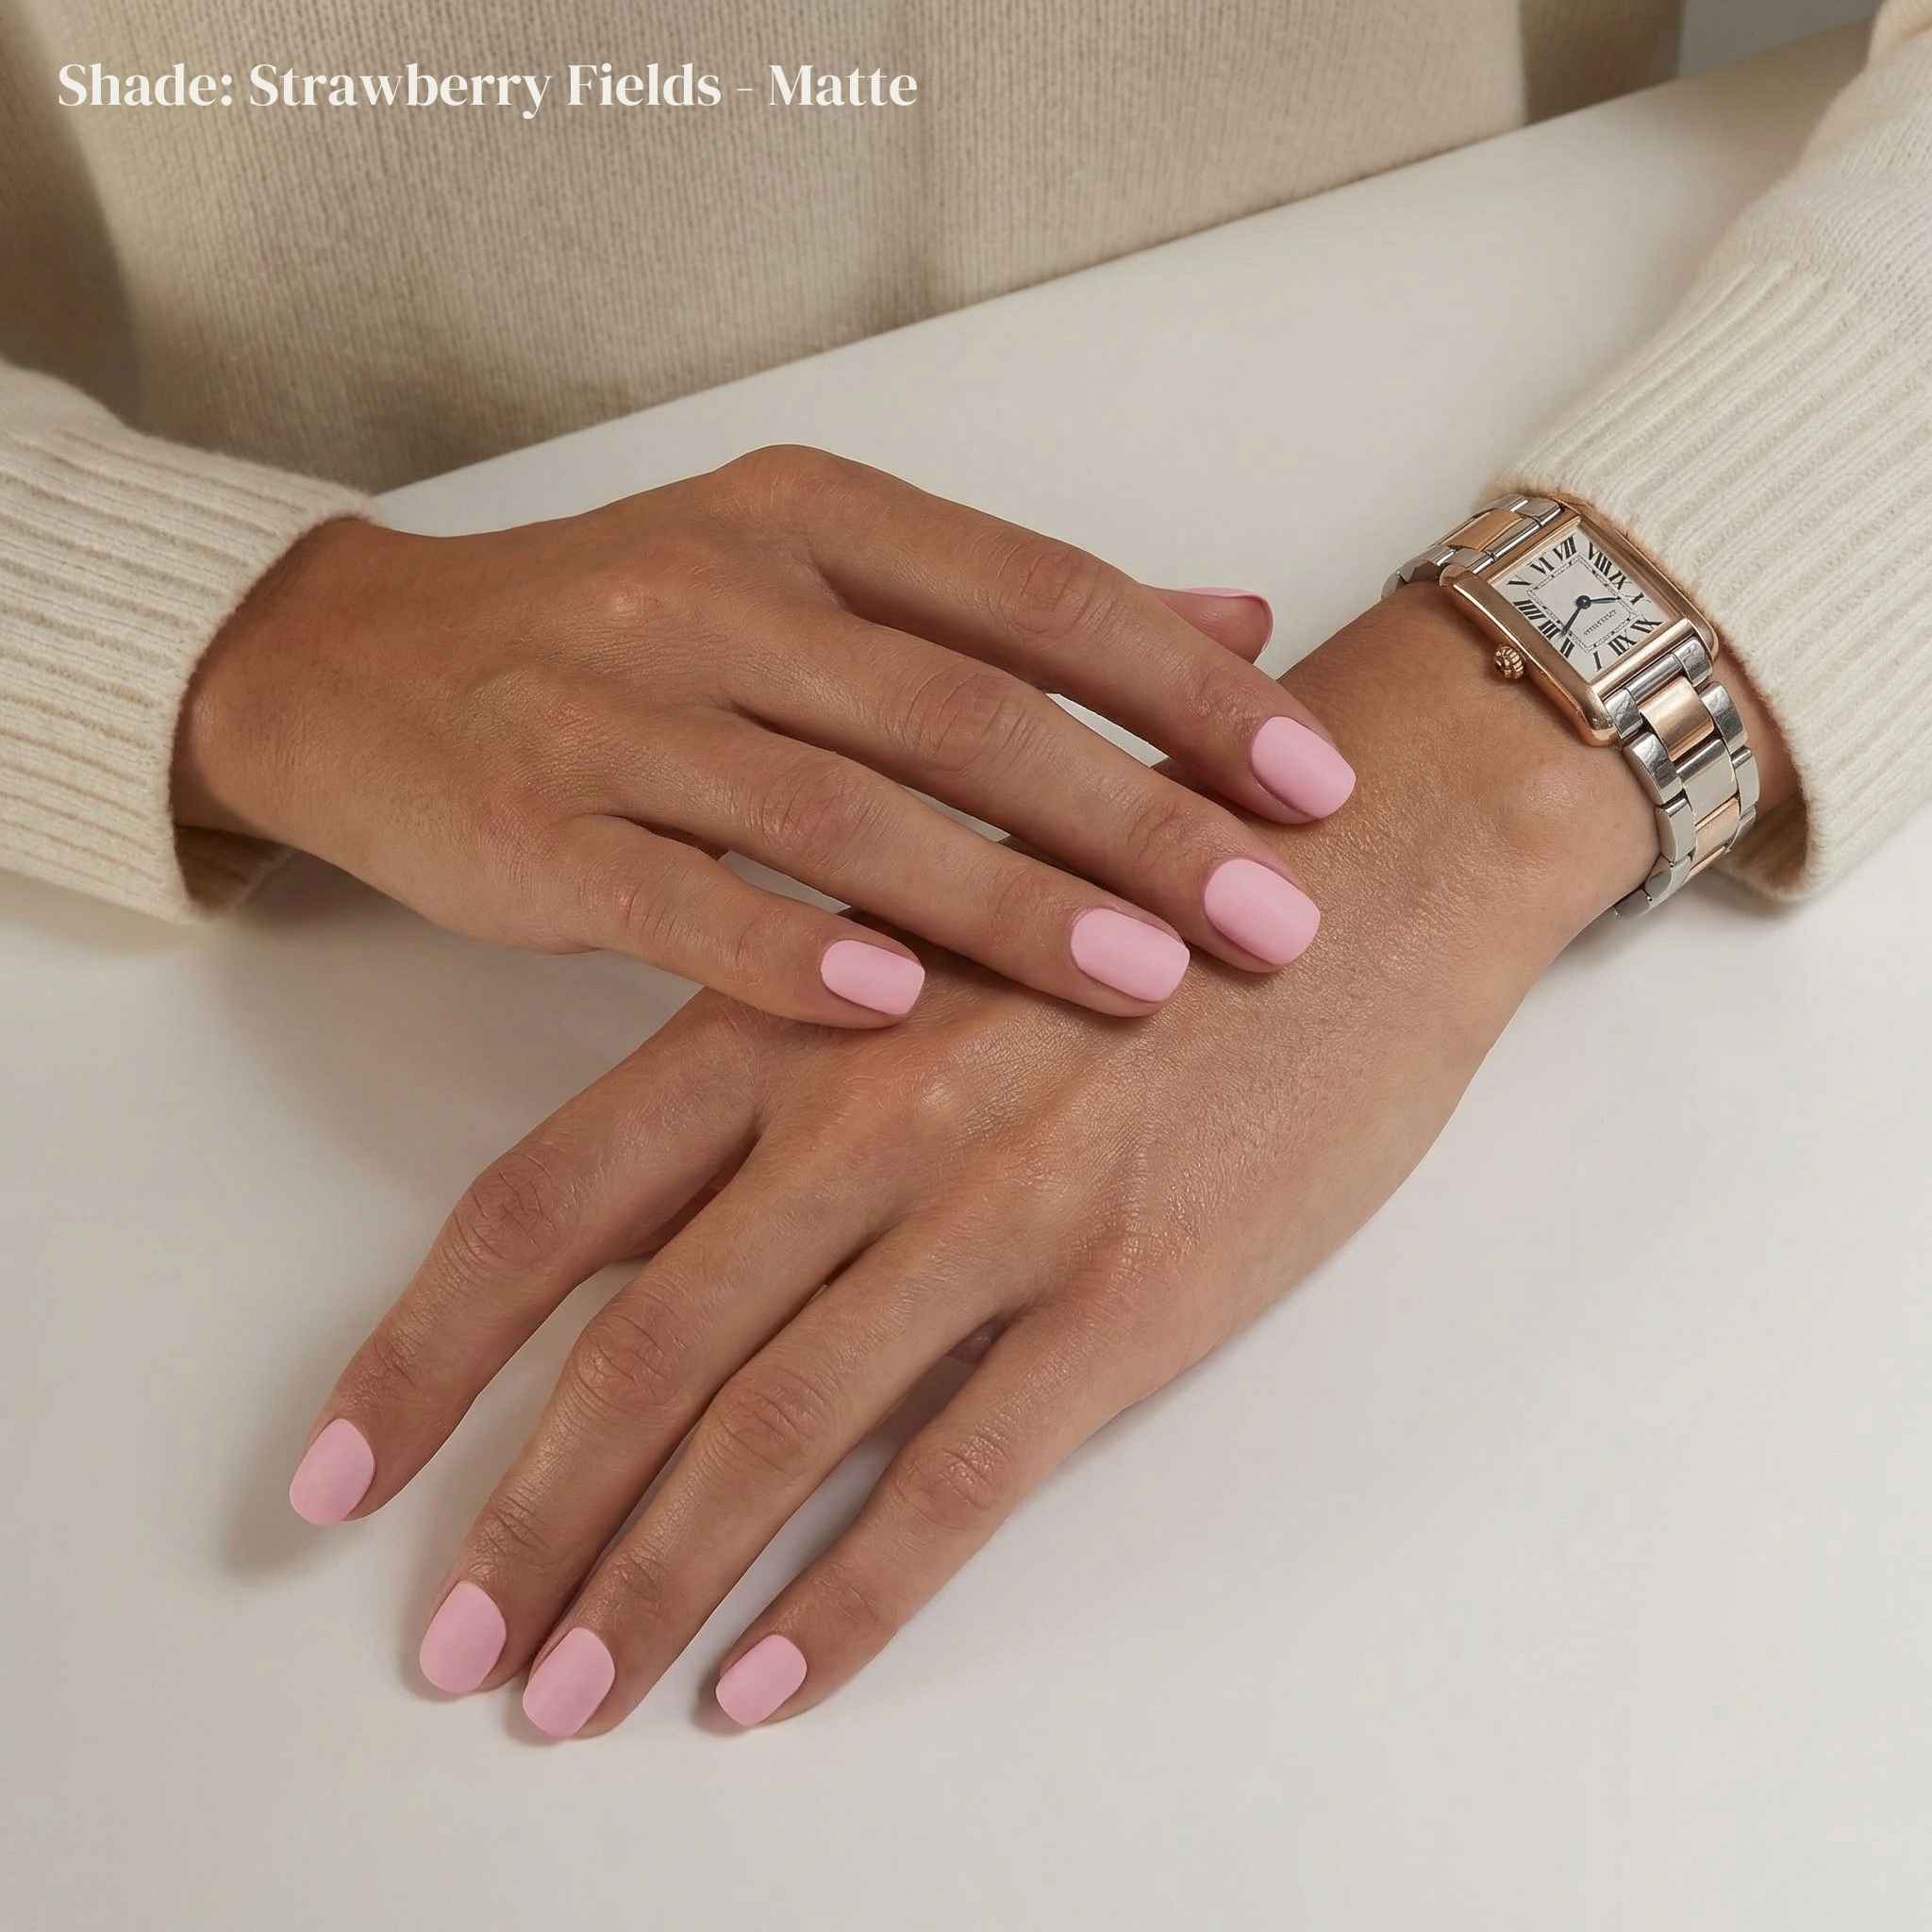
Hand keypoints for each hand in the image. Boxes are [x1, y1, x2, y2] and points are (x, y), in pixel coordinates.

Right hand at [173, 446, 1351, 1023]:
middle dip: (1138, 820)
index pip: (1046, 596)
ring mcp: (619, 709)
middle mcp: (725, 592)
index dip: (1193, 692)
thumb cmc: (627, 633)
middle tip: (1274, 917)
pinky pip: (681, 896)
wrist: (364, 668)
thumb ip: (1019, 606)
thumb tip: (1240, 617)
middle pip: (968, 712)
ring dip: (1001, 902)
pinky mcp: (532, 824)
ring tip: (1143, 984)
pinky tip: (900, 1009)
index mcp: (817, 517)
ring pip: (843, 810)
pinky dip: (790, 952)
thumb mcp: (818, 575)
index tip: (1317, 788)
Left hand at [286, 590, 1793, 1732]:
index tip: (342, 1472)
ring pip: (773, 1429)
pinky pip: (956, 1481)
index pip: (547, 1200)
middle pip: (638, 1346)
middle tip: (455, 1642)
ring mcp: (995, 1206)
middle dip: (526, 1516)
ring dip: (652, 1583)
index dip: (424, 1349)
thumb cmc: (1141, 872)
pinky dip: (847, 1599)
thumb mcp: (925, 919)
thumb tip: (672, 1207)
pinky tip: (771, 1681)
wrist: (1368, 854)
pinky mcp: (1129, 1293)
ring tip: (574, 1696)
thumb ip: (798, 1043)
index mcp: (794, 1012)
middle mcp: (861, 1110)